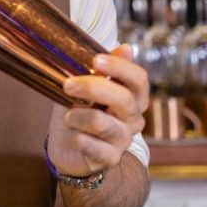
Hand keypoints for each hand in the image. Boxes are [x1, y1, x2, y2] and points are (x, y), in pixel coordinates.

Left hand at [46, 45, 149, 177]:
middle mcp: (134, 119)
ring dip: (77, 116)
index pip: (139, 79)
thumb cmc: (80, 110)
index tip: (95, 59)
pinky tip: (73, 136)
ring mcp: (124, 140)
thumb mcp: (88, 86)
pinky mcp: (110, 159)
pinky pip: (92, 146)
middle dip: (92, 87)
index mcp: (133, 98)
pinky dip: (77, 137)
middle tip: (67, 84)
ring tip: (67, 117)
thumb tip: (127, 47)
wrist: (68, 148)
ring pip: (102, 122)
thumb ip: (104, 69)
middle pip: (124, 99)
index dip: (120, 67)